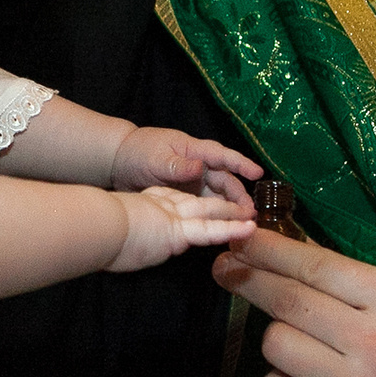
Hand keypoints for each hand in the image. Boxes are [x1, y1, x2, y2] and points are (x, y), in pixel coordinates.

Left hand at [110, 128, 260, 208]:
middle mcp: (198, 165)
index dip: (240, 164)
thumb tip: (200, 167)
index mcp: (193, 150)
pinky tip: (222, 225)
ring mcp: (192, 180)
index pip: (221, 156)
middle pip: (223, 180)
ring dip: (230, 206)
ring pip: (217, 194)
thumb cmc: (137, 152)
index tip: (257, 173)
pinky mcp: (185, 194)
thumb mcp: (155, 158)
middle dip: (239, 195)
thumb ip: (177, 165)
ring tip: (243, 222)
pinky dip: (215, 214)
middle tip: (251, 212)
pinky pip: (204, 204)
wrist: (117, 162)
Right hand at [110, 186, 255, 272]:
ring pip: (209, 212)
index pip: (174, 202)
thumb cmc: (96, 230)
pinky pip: (210, 230)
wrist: (96, 225)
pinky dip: (231, 230)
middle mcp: (162, 205)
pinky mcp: (179, 230)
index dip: (191, 205)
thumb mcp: (111, 233)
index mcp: (146, 203)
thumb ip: (122, 239)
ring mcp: (173, 216)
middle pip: (197, 204)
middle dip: (219, 206)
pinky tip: (248, 228)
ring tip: (252, 216)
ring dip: (232, 214)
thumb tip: (112, 250)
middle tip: (240, 207)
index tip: (202, 206)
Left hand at [210, 229, 375, 376]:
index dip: (268, 250)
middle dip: (247, 278)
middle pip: (287, 301)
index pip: (315, 266)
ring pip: (276, 344)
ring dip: (279, 339)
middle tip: (225, 268)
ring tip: (306, 346)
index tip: (239, 240)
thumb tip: (285, 252)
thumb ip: (350, 282)